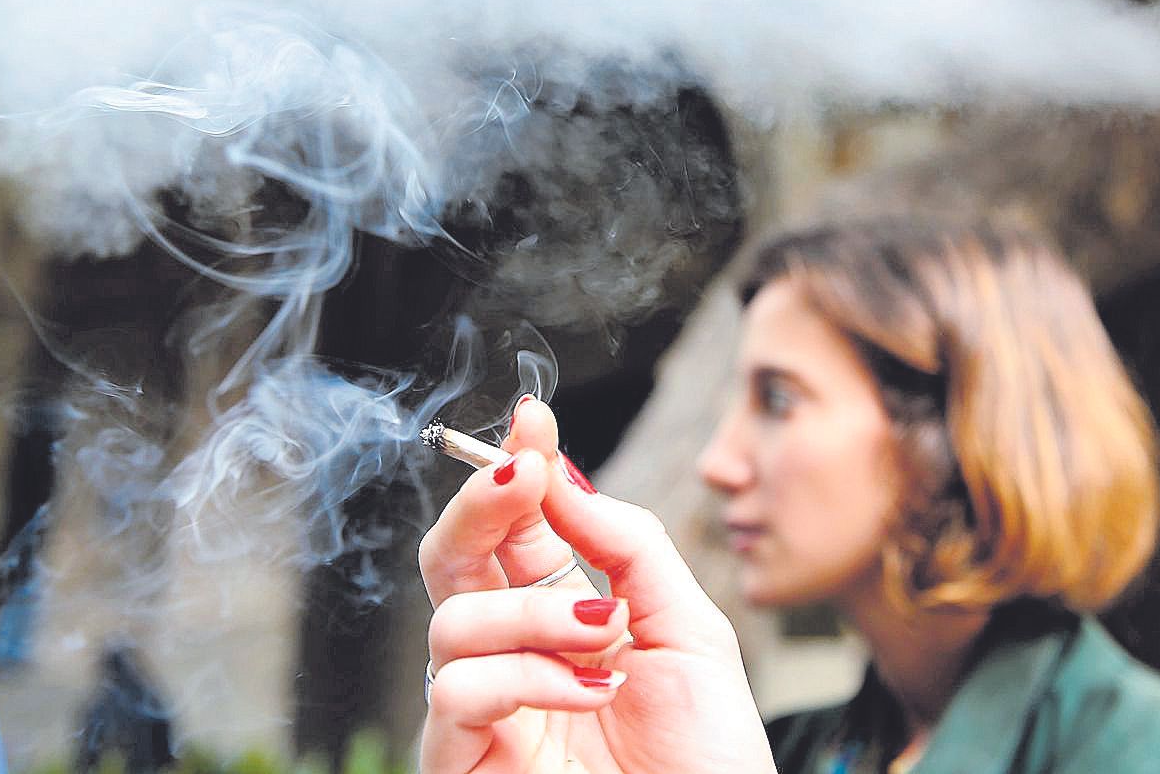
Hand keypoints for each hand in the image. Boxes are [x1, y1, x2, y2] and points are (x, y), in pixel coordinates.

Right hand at [418, 397, 775, 773]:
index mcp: (563, 615)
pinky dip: (529, 677)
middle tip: (523, 475)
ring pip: (450, 620)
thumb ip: (626, 545)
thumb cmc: (709, 752)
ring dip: (535, 616)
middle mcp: (512, 656)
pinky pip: (460, 689)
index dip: (516, 469)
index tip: (534, 420)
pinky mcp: (463, 761)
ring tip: (603, 643)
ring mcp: (484, 711)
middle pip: (450, 559)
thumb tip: (560, 472)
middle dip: (479, 504)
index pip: (515, 528)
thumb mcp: (689, 625)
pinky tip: (590, 693)